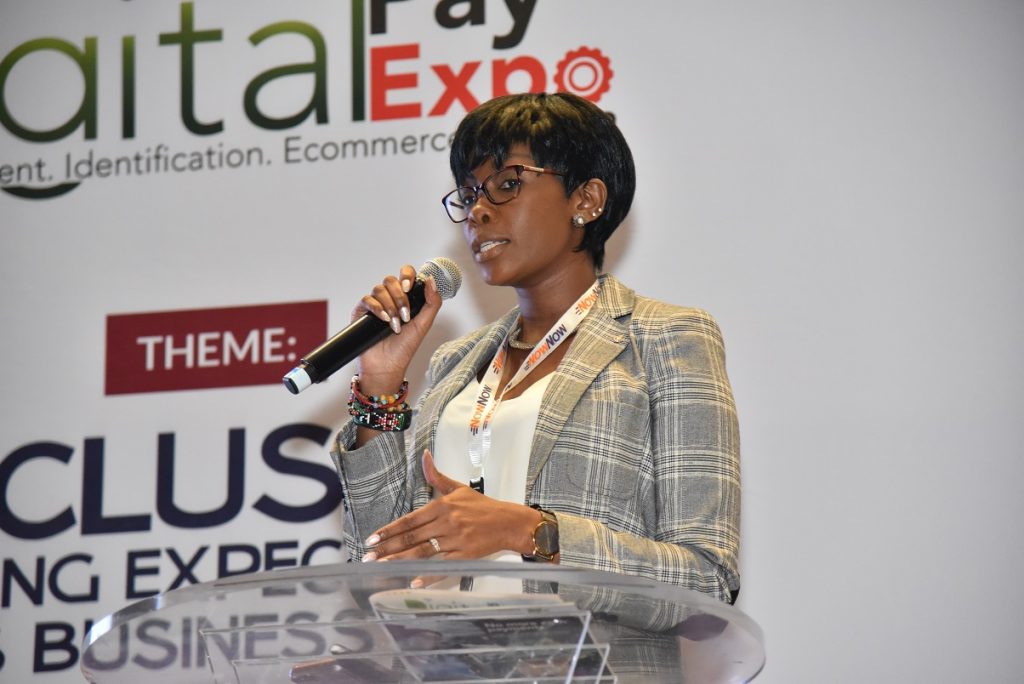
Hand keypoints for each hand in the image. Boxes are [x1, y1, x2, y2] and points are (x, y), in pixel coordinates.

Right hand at [353, 264, 441, 393]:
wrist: (386, 366)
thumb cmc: (404, 348)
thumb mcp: (424, 324)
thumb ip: (432, 302)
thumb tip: (431, 280)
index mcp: (405, 299)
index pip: (405, 275)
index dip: (406, 275)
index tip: (409, 288)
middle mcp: (389, 299)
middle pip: (391, 280)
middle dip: (400, 297)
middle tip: (405, 315)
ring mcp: (375, 305)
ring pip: (379, 289)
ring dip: (390, 306)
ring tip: (395, 325)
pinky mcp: (361, 312)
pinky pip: (367, 299)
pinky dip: (377, 308)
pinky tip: (383, 320)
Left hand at [361, 450, 538, 565]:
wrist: (509, 522)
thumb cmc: (482, 506)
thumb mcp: (458, 488)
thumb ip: (436, 476)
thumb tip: (424, 456)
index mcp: (442, 506)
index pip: (409, 520)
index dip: (389, 530)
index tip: (372, 538)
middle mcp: (446, 523)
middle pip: (411, 538)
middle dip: (387, 548)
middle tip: (368, 557)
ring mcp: (455, 541)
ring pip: (422, 552)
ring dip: (399, 561)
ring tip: (380, 567)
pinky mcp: (465, 556)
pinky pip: (443, 567)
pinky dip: (427, 575)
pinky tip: (412, 581)